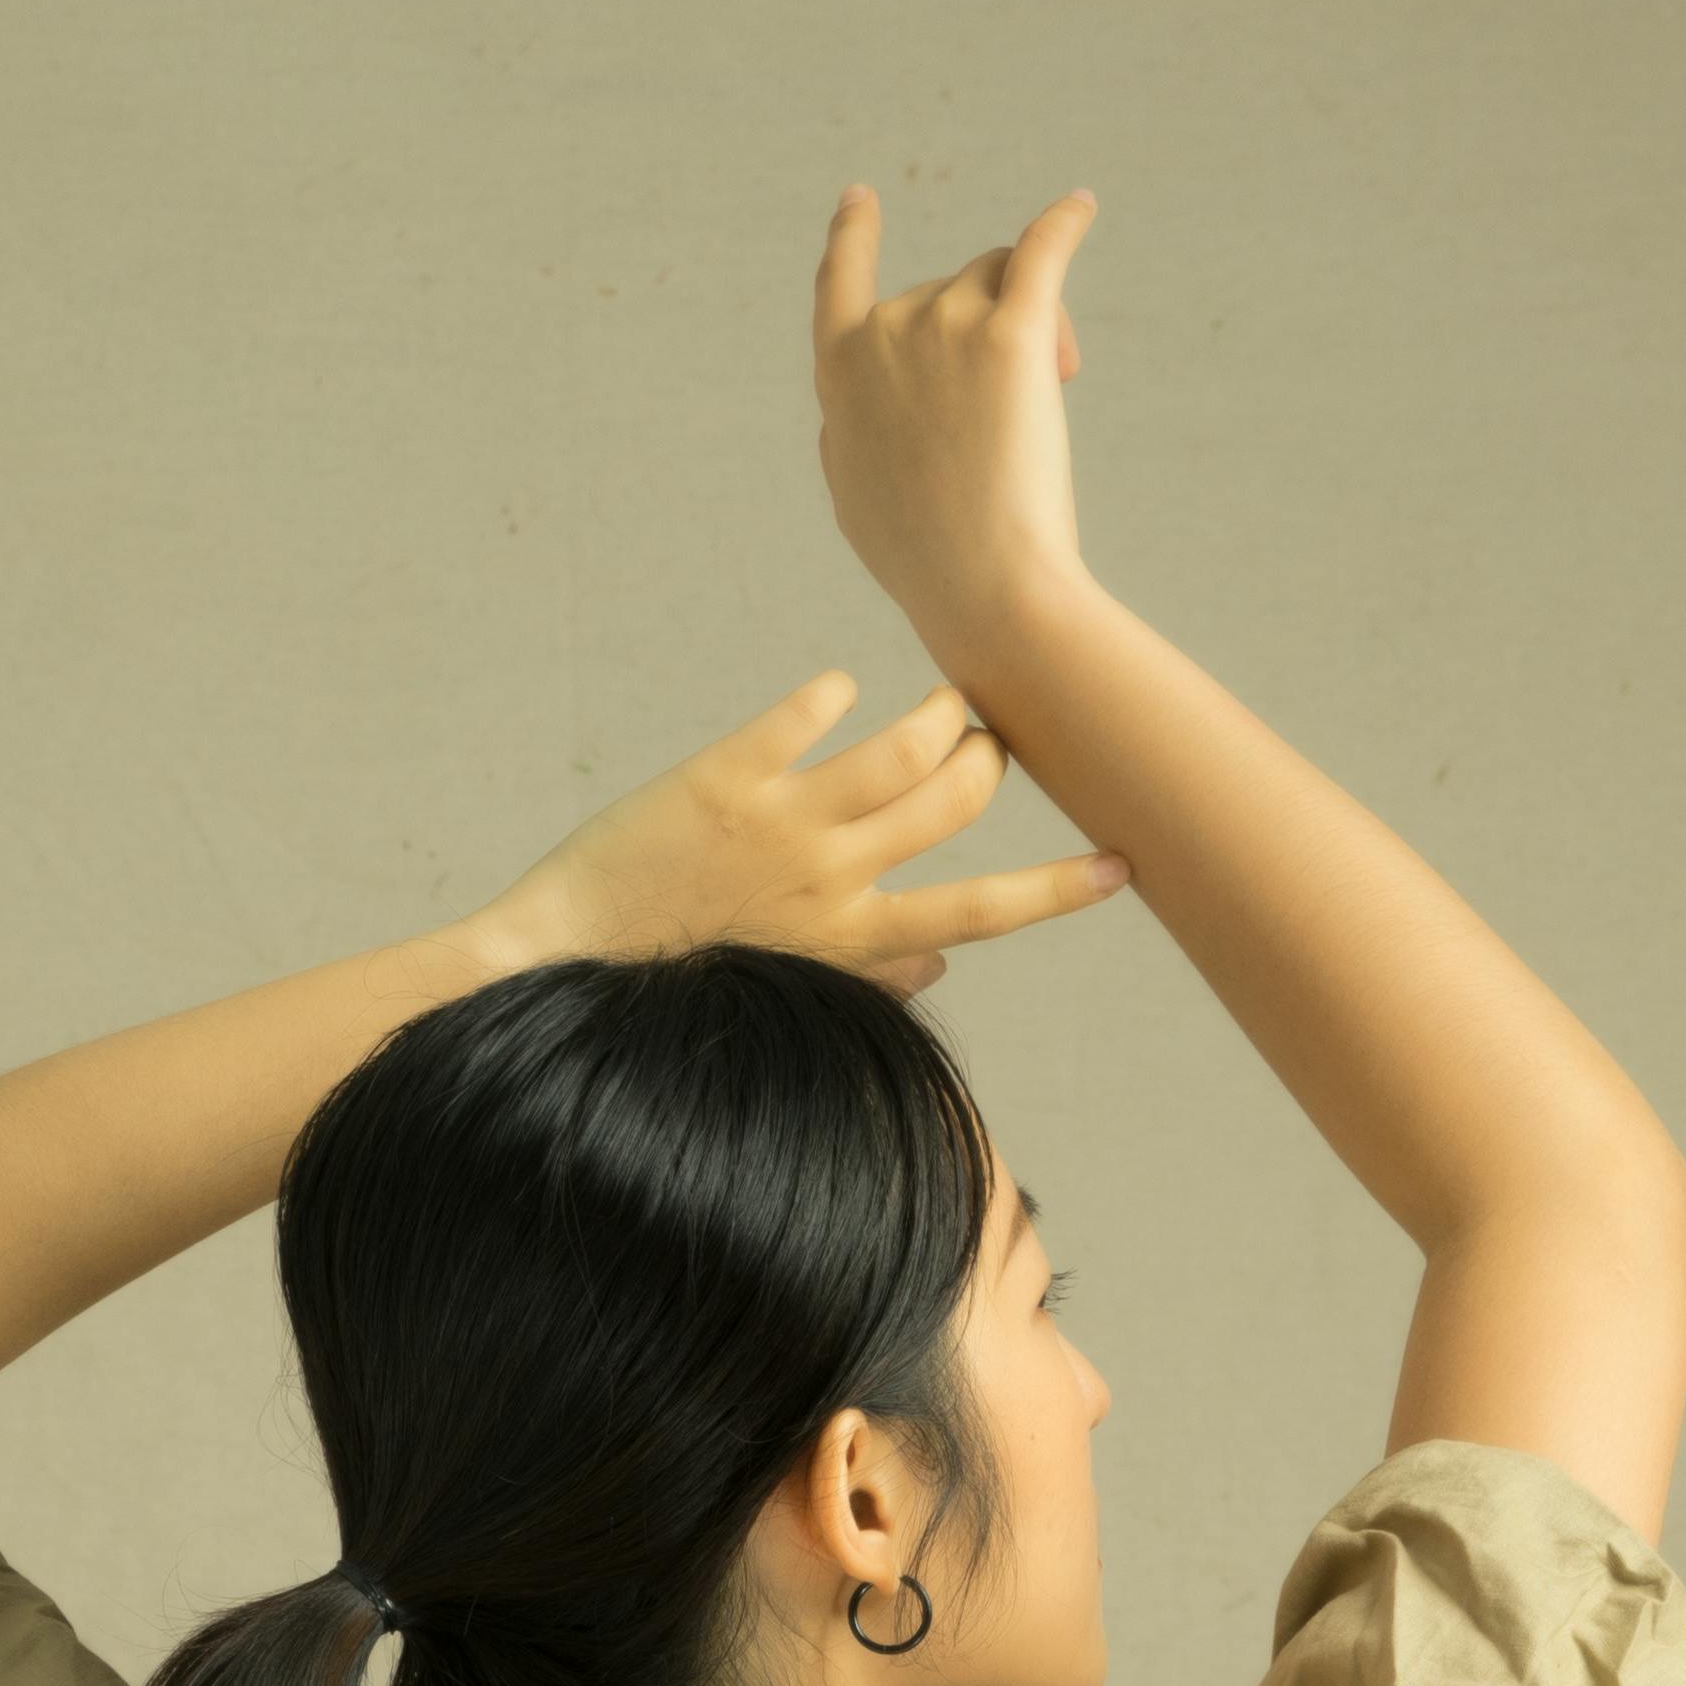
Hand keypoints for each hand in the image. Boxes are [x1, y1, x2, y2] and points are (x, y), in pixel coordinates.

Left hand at [481, 662, 1128, 1003]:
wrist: (563, 966)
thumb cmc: (679, 986)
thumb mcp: (786, 994)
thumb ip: (867, 975)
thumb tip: (939, 969)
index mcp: (851, 941)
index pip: (981, 915)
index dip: (1058, 886)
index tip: (1122, 863)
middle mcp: (830, 881)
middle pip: (956, 801)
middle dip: (989, 757)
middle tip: (984, 738)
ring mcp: (781, 826)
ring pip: (901, 747)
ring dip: (937, 713)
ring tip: (940, 701)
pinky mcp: (724, 778)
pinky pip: (802, 717)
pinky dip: (830, 696)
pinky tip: (836, 691)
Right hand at [811, 183, 1099, 666]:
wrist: (984, 587)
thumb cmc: (925, 561)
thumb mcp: (857, 497)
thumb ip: (852, 435)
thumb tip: (849, 413)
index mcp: (841, 374)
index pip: (840, 286)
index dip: (851, 238)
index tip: (859, 199)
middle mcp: (887, 332)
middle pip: (950, 287)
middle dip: (988, 328)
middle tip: (1026, 410)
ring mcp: (945, 325)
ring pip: (1000, 278)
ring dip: (1034, 320)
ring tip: (1056, 389)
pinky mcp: (1010, 333)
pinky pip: (1042, 252)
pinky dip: (1065, 224)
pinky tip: (1082, 208)